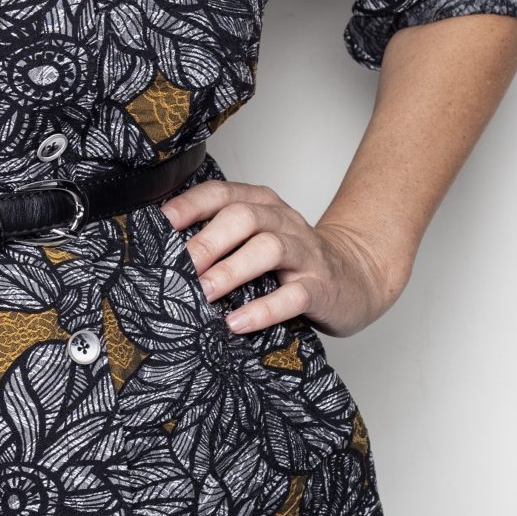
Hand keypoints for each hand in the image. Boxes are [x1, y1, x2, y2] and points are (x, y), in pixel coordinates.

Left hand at [159, 180, 410, 338]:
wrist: (356, 275)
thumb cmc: (293, 259)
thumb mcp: (257, 236)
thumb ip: (220, 236)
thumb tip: (163, 251)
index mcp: (261, 204)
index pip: (222, 193)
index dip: (190, 205)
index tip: (160, 223)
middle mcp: (282, 222)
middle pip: (242, 217)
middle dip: (206, 241)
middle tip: (178, 267)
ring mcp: (304, 253)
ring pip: (267, 249)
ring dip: (230, 271)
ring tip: (203, 293)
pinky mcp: (320, 288)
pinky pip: (292, 295)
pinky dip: (263, 309)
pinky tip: (237, 322)